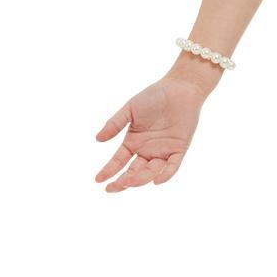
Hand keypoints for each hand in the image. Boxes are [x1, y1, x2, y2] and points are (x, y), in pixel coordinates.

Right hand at [93, 74, 207, 191]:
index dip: (109, 171)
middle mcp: (147, 150)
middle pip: (134, 172)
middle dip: (123, 182)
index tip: (98, 180)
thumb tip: (97, 139)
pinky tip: (156, 181)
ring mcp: (163, 151)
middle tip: (113, 187)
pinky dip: (166, 175)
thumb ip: (115, 124)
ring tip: (129, 181)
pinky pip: (172, 166)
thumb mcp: (130, 110)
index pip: (119, 161)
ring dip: (140, 179)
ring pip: (150, 172)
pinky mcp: (179, 149)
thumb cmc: (154, 96)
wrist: (179, 88)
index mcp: (134, 142)